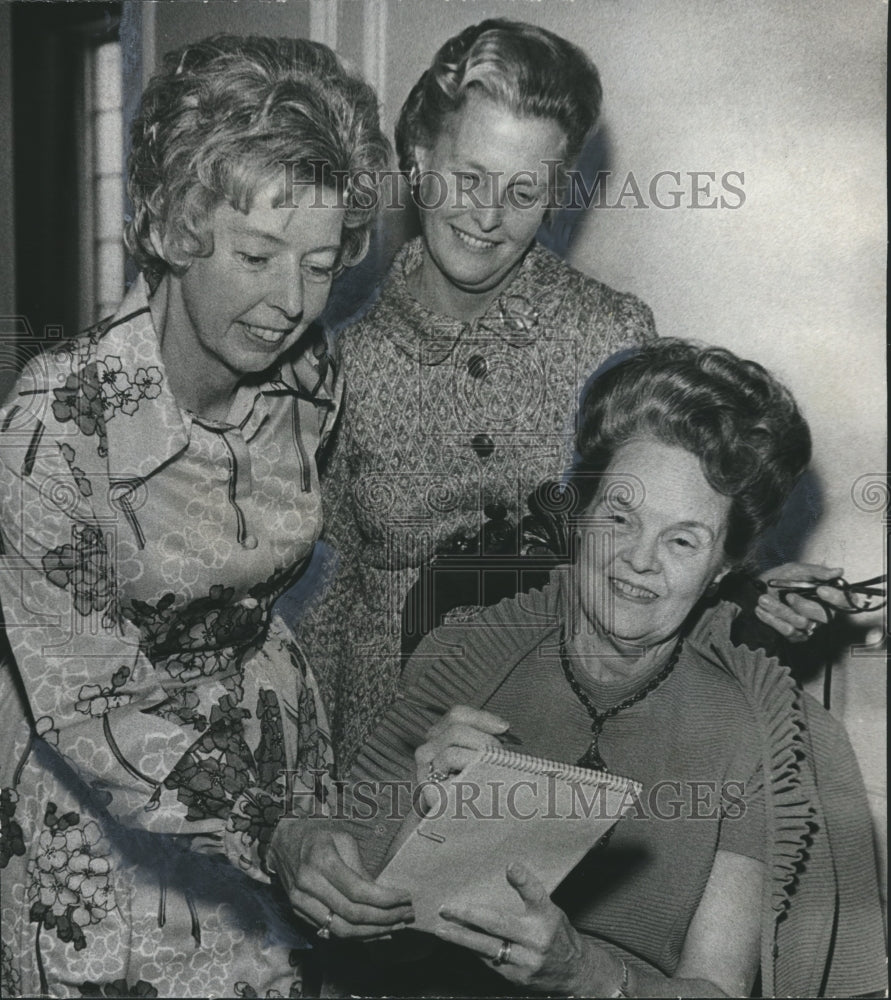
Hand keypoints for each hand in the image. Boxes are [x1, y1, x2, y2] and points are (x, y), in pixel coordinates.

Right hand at [268, 819, 412, 938]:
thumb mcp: (343, 839)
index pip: (358, 890)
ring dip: (373, 933)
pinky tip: (376, 933)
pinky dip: (356, 937)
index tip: (406, 898)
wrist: (283, 843)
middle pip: (352, 914)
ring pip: (341, 930)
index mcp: (321, 860)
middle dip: (385, 918)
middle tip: (407, 914)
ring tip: (397, 927)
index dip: (385, 899)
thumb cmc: (318, 837)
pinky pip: (331, 933)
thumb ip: (360, 868)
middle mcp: (308, 885)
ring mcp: (301, 903)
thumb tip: (382, 895)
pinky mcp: (299, 914)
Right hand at [414, 705, 509, 810]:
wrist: (464, 823)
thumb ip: (485, 737)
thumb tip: (502, 726)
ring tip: (491, 770)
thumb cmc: (477, 787)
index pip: (457, 715)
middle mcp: (428, 751)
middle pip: (455, 730)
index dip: (482, 718)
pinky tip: (482, 782)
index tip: (504, 728)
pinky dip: (469, 775)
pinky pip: (451, 780)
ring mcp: (425, 772)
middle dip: (483, 740)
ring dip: (478, 759)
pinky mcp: (430, 792)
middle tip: (500, 754)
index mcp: (440, 737)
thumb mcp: (482, 756)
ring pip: (451, 752)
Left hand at [436, 861, 618, 993]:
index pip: (535, 895)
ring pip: (487, 947)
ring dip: (461, 938)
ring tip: (442, 930)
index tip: (510, 866)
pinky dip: (473, 950)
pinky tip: (460, 941)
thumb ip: (529, 895)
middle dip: (469, 916)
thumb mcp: (550, 910)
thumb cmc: (558, 935)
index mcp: (548, 918)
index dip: (523, 879)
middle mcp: (537, 940)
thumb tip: (507, 869)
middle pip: (499, 924)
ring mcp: (526, 962)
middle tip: (447, 908)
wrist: (575, 974)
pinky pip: (489, 961)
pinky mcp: (517, 977)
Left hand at [756, 562, 848, 641]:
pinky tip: (761, 610)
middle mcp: (820, 611)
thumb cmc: (778, 579)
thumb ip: (816, 571)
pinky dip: (772, 619)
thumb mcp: (795, 570)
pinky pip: (789, 631)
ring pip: (802, 623)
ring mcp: (808, 624)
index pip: (845, 601)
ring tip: (764, 599)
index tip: (822, 590)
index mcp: (825, 595)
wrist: (755, 591)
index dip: (837, 598)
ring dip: (780, 610)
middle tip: (788, 596)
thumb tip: (838, 571)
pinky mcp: (795, 635)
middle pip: (824, 616)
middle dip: (803, 605)